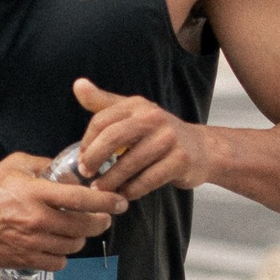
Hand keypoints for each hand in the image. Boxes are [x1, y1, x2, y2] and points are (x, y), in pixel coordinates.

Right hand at [0, 151, 121, 267]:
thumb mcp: (15, 165)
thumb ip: (44, 166)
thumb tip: (68, 169)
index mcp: (37, 193)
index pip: (83, 199)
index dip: (107, 202)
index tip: (120, 202)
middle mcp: (38, 220)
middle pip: (85, 227)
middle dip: (100, 222)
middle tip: (101, 218)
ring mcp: (32, 243)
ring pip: (74, 246)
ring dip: (79, 238)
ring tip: (74, 229)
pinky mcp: (25, 259)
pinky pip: (58, 263)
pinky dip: (62, 256)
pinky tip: (57, 245)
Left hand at [64, 75, 209, 200]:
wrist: (201, 149)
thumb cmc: (158, 133)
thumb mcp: (133, 113)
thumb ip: (104, 103)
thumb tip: (78, 85)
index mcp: (137, 105)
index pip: (102, 120)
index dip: (87, 142)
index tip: (81, 159)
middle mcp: (153, 118)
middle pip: (113, 137)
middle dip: (94, 159)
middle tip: (86, 174)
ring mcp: (169, 139)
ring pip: (129, 163)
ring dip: (110, 180)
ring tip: (100, 189)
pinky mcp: (180, 160)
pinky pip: (148, 180)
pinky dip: (132, 190)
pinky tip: (124, 194)